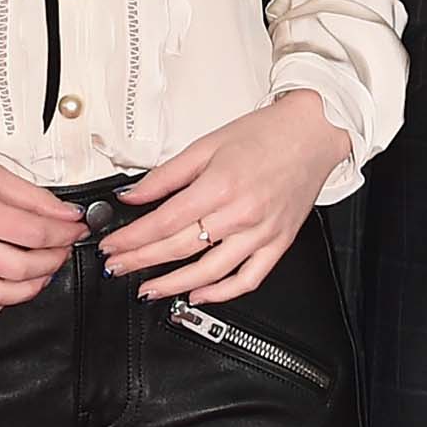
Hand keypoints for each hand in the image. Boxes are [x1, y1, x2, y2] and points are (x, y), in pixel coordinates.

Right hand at [0, 150, 86, 321]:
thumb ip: (30, 195)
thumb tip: (65, 213)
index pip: (36, 233)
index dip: (64, 234)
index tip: (75, 230)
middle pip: (22, 268)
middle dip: (52, 261)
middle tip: (60, 251)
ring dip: (28, 288)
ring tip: (38, 274)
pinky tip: (3, 293)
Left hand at [97, 89, 345, 300]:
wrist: (313, 132)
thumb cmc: (265, 134)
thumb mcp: (206, 145)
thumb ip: (166, 175)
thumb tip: (132, 194)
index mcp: (219, 185)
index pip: (164, 222)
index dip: (132, 239)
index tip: (112, 246)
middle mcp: (241, 213)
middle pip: (179, 248)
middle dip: (141, 261)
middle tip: (117, 268)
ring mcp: (261, 233)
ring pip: (210, 272)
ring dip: (173, 285)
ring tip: (148, 289)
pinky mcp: (278, 243)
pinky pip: (248, 279)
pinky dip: (222, 293)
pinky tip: (199, 294)